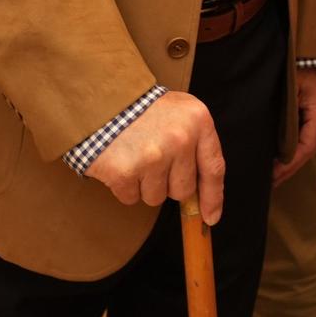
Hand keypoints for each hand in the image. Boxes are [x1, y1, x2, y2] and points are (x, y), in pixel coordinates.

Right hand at [86, 91, 226, 223]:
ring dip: (144, 185)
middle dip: (168, 184)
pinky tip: (120, 161)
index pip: (213, 168)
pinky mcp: (126, 171)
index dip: (213, 198)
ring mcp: (153, 156)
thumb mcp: (181, 113)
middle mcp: (180, 139)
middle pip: (183, 190)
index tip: (210, 218)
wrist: (102, 98)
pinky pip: (131, 198)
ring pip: (156, 197)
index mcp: (198, 121)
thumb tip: (203, 200)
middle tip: (153, 160)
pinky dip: (124, 186)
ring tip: (135, 156)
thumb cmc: (145, 109)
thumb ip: (196, 146)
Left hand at [272, 68, 315, 185]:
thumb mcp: (292, 88)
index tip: (274, 177)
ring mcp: (313, 111)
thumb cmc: (295, 63)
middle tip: (271, 183)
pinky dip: (287, 146)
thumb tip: (279, 147)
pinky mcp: (305, 108)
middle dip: (289, 167)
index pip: (306, 146)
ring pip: (302, 142)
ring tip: (271, 174)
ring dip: (288, 159)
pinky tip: (274, 154)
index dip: (290, 164)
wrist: (302, 44)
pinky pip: (297, 132)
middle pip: (306, 148)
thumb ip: (287, 116)